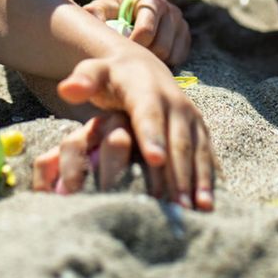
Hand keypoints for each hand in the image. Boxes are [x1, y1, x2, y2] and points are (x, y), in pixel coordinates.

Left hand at [52, 52, 214, 209]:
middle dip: (178, 171)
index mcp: (146, 89)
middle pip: (177, 139)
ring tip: (196, 211)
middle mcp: (174, 102)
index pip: (149, 113)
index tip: (154, 159)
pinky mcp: (199, 130)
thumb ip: (83, 80)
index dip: (152, 135)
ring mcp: (190, 117)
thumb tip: (68, 89)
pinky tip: (208, 204)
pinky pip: (207, 155)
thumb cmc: (111, 78)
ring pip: (196, 150)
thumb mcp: (95, 73)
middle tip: (176, 205)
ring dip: (198, 180)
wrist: (142, 67)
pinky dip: (208, 179)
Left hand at [82, 0, 190, 66]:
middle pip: (161, 47)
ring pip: (171, 55)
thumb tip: (91, 22)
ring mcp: (180, 23)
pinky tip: (150, 60)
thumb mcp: (104, 6)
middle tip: (128, 58)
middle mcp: (171, 10)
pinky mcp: (185, 36)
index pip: (146, 32)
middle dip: (143, 56)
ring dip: (154, 61)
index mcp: (151, 1)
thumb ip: (95, 12)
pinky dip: (164, 64)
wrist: (133, 6)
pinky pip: (179, 59)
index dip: (131, 46)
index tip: (119, 51)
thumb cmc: (116, 9)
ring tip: (137, 59)